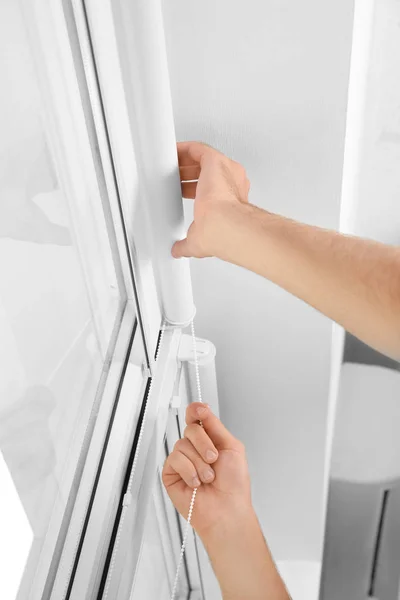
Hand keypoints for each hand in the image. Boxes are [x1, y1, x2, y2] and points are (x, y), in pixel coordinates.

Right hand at [162, 402, 252, 539]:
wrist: (227, 510)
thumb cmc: (234, 485)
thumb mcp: (232, 447)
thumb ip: (215, 425)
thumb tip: (202, 408)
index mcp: (210, 440)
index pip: (197, 417)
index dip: (196, 410)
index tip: (200, 410)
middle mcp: (195, 448)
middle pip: (190, 428)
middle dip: (204, 443)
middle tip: (213, 458)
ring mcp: (182, 461)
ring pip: (182, 444)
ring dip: (199, 462)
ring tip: (207, 476)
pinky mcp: (171, 473)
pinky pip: (174, 459)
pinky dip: (189, 471)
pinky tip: (196, 482)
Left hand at [172, 141, 250, 259]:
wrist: (228, 225)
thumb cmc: (224, 232)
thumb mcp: (200, 241)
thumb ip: (187, 244)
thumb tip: (178, 250)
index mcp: (230, 201)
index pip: (209, 189)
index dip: (192, 189)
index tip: (180, 191)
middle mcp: (231, 183)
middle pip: (205, 171)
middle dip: (186, 173)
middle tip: (170, 176)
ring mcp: (225, 171)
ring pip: (202, 158)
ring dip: (184, 159)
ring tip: (167, 162)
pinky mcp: (215, 160)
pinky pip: (197, 148)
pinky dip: (183, 148)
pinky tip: (171, 151)